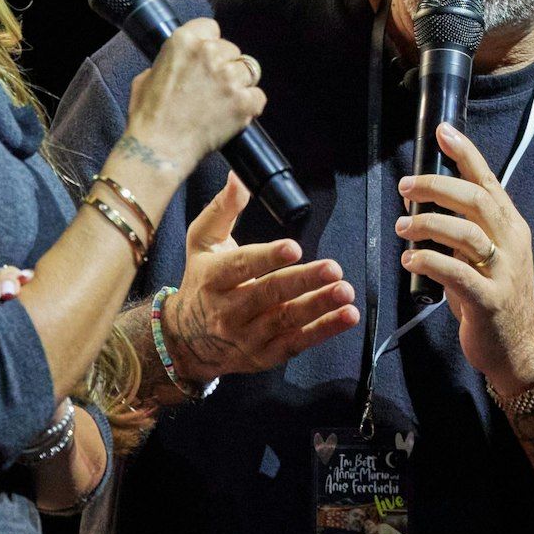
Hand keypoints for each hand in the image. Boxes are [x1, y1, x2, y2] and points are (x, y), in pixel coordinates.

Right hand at [123, 18, 266, 177]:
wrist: (158, 149)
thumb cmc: (149, 118)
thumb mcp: (147, 77)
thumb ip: (169, 63)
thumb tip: (178, 66)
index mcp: (184, 41)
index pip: (212, 28)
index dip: (210, 44)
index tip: (207, 59)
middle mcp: (209, 54)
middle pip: (232, 50)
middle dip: (225, 66)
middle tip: (212, 88)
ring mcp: (229, 78)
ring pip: (249, 71)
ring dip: (240, 84)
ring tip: (223, 102)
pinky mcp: (243, 102)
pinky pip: (258, 97)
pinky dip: (250, 107)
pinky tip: (232, 115)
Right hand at [161, 173, 359, 381]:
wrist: (187, 339)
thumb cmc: (201, 281)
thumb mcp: (202, 242)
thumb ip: (223, 210)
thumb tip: (239, 178)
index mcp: (213, 279)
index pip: (241, 267)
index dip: (267, 257)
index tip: (294, 247)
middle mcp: (228, 311)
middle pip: (269, 294)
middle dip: (303, 281)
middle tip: (333, 268)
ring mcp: (247, 337)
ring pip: (286, 320)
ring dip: (319, 306)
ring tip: (345, 293)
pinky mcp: (265, 355)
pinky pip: (297, 343)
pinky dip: (324, 331)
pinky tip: (347, 317)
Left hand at [396, 123, 533, 396]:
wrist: (519, 346)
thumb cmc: (494, 296)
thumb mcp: (486, 256)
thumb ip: (466, 228)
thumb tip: (425, 201)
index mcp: (511, 226)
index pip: (489, 181)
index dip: (466, 154)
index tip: (442, 131)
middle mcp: (512, 243)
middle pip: (475, 200)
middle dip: (437, 186)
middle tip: (405, 186)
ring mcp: (504, 272)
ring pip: (466, 233)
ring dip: (428, 224)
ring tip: (402, 226)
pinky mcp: (490, 300)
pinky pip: (457, 274)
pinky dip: (430, 262)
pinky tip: (409, 260)